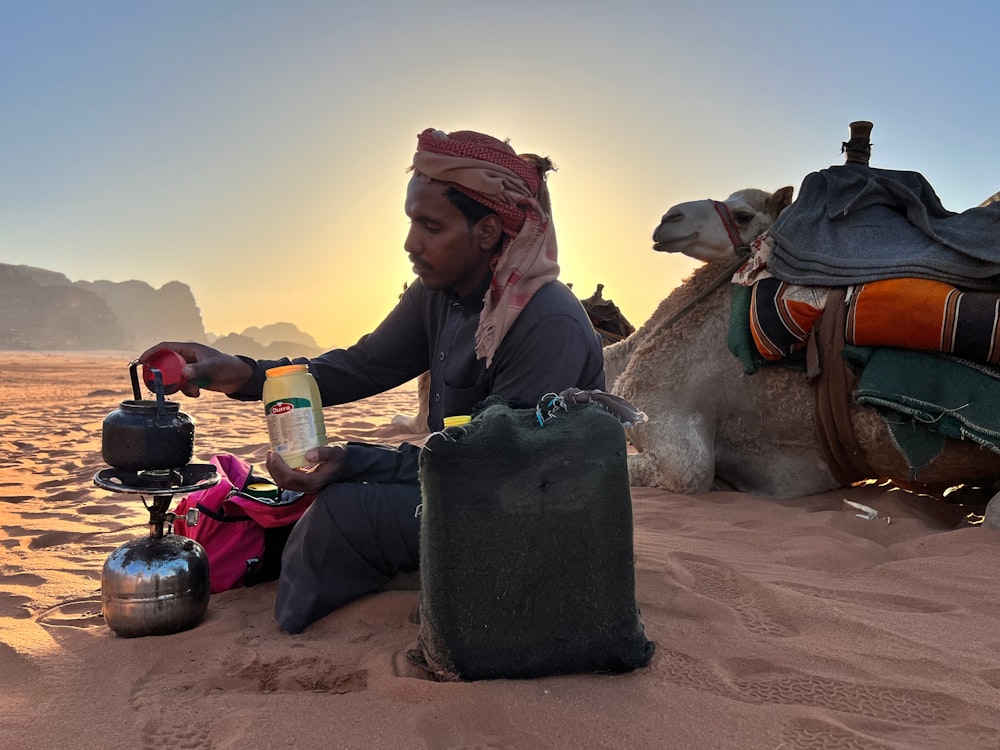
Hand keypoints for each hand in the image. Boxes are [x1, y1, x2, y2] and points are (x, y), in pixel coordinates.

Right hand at [139, 342, 253, 396]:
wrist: (240, 378)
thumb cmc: (228, 367)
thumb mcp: (213, 367)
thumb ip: (199, 369)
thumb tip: (184, 373)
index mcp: (189, 349)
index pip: (165, 347)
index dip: (152, 352)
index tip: (142, 361)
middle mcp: (187, 358)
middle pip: (166, 364)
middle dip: (164, 376)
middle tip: (161, 385)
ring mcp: (190, 369)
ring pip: (174, 377)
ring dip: (179, 386)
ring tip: (192, 390)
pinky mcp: (195, 379)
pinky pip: (183, 385)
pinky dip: (187, 391)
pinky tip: (197, 393)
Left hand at [266, 445, 346, 494]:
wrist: (343, 467)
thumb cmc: (339, 460)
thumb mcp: (336, 453)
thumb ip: (324, 453)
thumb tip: (307, 455)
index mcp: (314, 482)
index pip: (290, 478)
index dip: (279, 467)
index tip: (274, 453)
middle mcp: (307, 488)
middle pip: (283, 482)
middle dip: (273, 468)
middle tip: (270, 453)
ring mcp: (303, 487)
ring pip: (282, 483)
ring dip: (274, 470)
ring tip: (271, 456)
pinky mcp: (301, 483)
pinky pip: (286, 480)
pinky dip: (278, 470)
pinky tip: (278, 460)